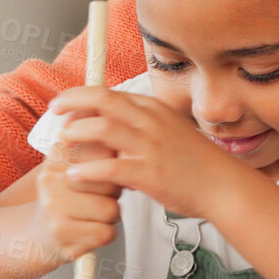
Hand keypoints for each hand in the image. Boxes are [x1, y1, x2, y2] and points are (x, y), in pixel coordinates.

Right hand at [30, 151, 121, 264]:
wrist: (40, 231)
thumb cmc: (68, 197)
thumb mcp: (78, 168)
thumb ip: (101, 155)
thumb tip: (127, 155)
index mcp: (57, 155)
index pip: (106, 154)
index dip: (114, 169)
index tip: (101, 177)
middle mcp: (51, 178)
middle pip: (111, 182)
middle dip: (113, 194)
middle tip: (98, 199)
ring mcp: (53, 206)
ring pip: (110, 209)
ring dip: (111, 217)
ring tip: (94, 216)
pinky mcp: (61, 232)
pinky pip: (105, 233)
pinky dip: (105, 235)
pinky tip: (90, 231)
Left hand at [50, 87, 248, 219]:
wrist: (224, 186)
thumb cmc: (197, 163)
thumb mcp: (169, 130)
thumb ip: (141, 126)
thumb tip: (113, 127)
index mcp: (153, 109)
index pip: (108, 92)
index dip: (80, 95)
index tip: (63, 103)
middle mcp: (150, 121)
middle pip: (101, 101)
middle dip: (71, 103)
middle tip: (54, 114)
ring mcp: (150, 146)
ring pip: (102, 130)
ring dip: (76, 135)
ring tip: (63, 144)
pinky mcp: (149, 173)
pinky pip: (110, 168)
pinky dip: (87, 170)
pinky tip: (75, 175)